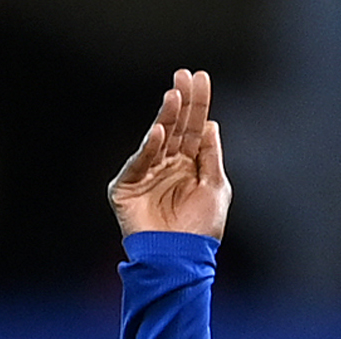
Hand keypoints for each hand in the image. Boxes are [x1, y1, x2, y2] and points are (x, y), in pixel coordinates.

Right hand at [110, 70, 230, 240]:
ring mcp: (146, 174)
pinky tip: (159, 131)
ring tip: (175, 95)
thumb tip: (212, 125)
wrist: (180, 262)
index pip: (194, 128)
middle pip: (176, 127)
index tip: (201, 77)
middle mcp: (167, 165)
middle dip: (181, 101)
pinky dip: (149, 148)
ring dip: (166, 116)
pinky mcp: (126, 188)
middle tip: (184, 74)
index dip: (198, 104)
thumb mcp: (215, 189)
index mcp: (189, 165)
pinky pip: (139, 163)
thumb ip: (211, 157)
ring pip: (157, 139)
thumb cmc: (200, 231)